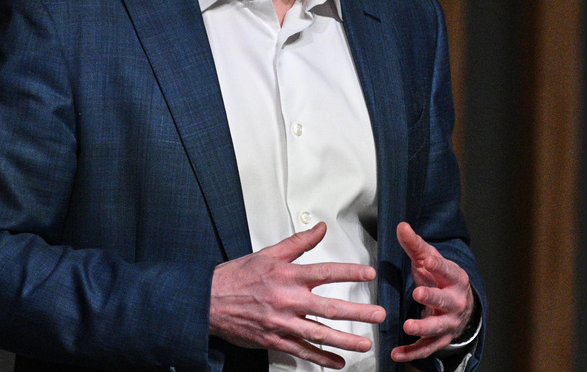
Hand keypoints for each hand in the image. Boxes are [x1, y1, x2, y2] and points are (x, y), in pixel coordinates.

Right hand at [209, 222, 386, 369]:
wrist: (208, 301)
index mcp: (288, 275)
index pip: (326, 272)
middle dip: (358, 312)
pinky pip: (302, 352)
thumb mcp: (268, 254)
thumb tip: (320, 228)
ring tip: (365, 344)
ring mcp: (282, 323)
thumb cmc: (237, 277)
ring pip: (319, 334)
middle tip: (378, 314)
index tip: (369, 274)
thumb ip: (298, 243)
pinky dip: (321, 359)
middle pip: (329, 307)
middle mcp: (287, 300)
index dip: (350, 272)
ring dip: (345, 340)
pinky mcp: (274, 340)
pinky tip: (337, 363)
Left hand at [391, 222, 474, 362]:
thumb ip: (415, 245)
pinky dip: (412, 352)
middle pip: (445, 300)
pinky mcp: (440, 339)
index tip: (428, 260)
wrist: (460, 305)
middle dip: (433, 297)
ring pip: (437, 327)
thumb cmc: (440, 278)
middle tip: (418, 294)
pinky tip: (396, 353)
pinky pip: (426, 348)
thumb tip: (401, 225)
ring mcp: (449, 322)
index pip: (448, 270)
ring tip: (408, 327)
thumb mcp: (429, 260)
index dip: (438, 266)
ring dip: (423, 328)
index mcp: (455, 279)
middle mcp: (456, 302)